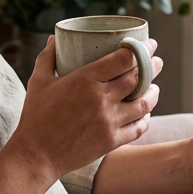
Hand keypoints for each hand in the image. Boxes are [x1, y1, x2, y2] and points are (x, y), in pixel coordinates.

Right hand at [6, 36, 162, 181]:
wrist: (36, 154)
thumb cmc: (36, 116)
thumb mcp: (39, 81)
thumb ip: (48, 57)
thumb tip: (54, 39)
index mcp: (86, 80)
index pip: (124, 59)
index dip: (141, 49)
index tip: (149, 44)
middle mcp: (101, 99)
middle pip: (138, 78)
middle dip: (152, 67)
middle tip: (156, 61)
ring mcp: (109, 122)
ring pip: (144, 103)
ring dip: (153, 92)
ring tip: (154, 86)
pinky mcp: (112, 141)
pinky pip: (138, 127)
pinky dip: (145, 118)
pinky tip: (144, 113)